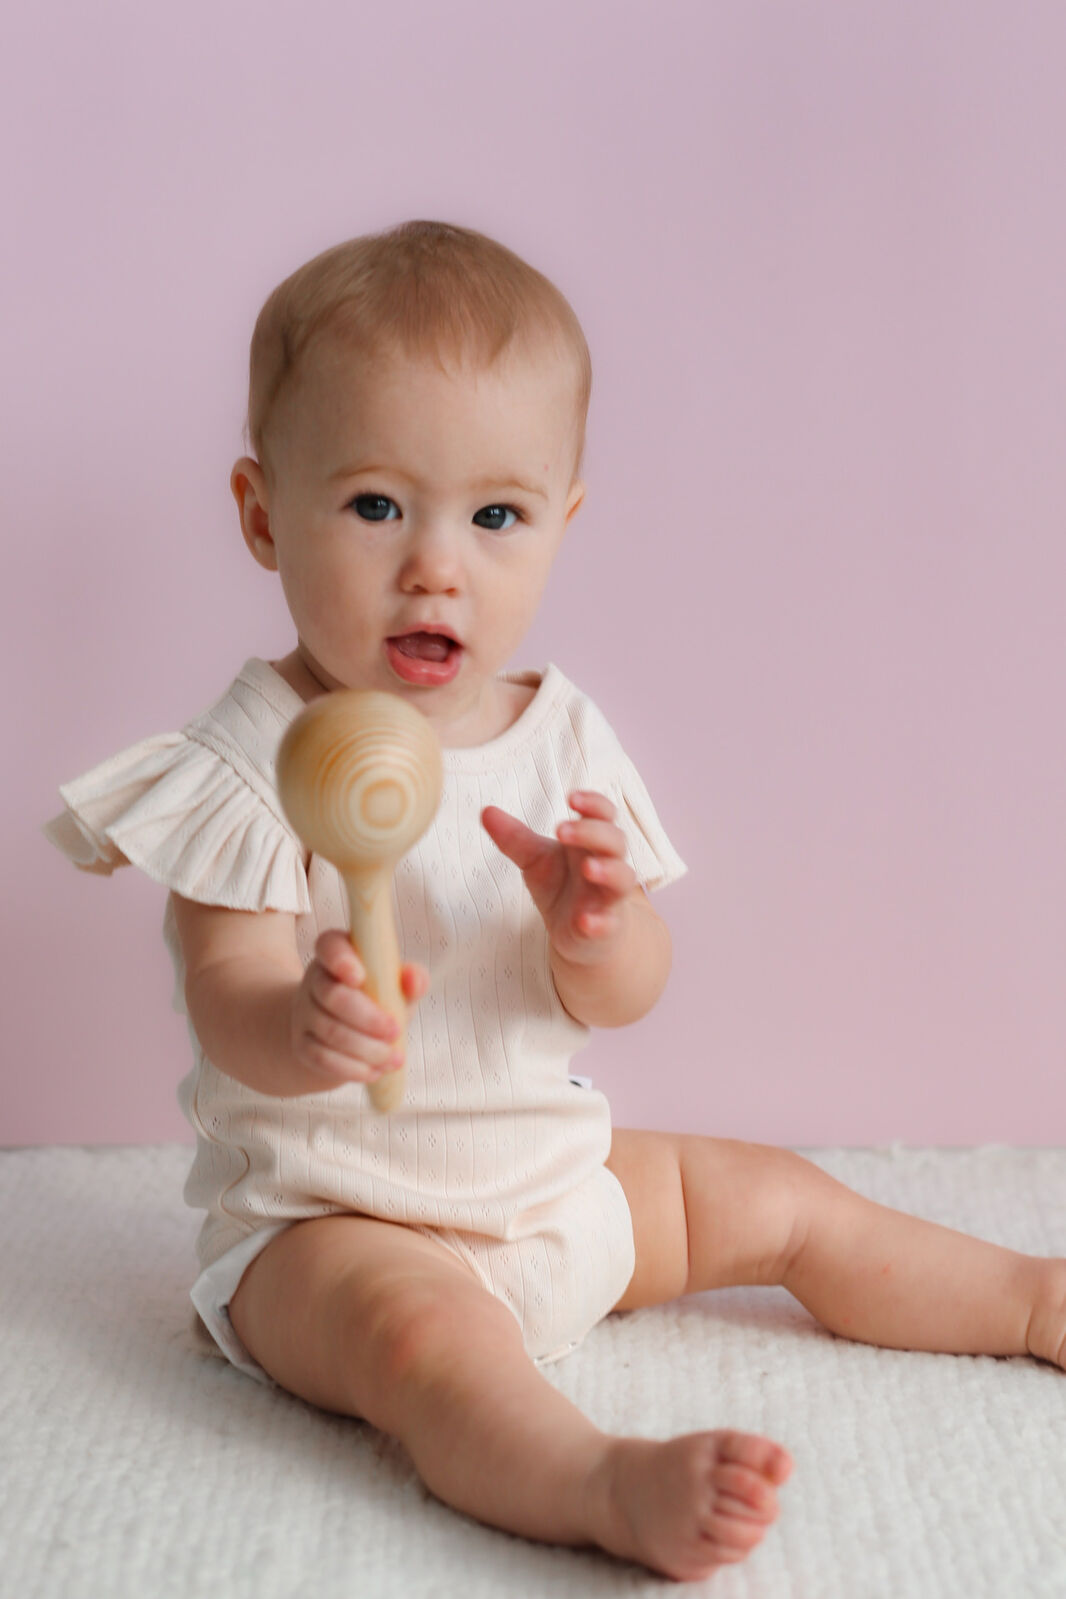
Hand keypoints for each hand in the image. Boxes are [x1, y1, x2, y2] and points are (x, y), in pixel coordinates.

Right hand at [290, 929, 427, 1089]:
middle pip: (332, 996)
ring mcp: (304, 1013)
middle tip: (396, 1031)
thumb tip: (413, 980)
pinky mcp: (302, 1044)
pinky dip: (352, 1068)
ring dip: (366, 1048)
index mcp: (337, 954)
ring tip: (394, 1058)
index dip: (341, 960)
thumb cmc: (377, 1000)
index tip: (360, 977)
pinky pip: (323, 1058)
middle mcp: (314, 980)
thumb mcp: (396, 986)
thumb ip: (411, 979)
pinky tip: (375, 1071)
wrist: (342, 1033)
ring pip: (329, 1031)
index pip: (329, 946)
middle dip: (367, 1018)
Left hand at [482, 791, 637, 966]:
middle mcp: (608, 864)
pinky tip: (585, 921)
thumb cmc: (562, 886)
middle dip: (591, 833)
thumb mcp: (535, 860)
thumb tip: (486, 811)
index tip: (571, 798)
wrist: (580, 932)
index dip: (594, 804)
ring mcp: (609, 897)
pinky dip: (600, 922)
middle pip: (615, 841)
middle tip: (561, 830)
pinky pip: (609, 923)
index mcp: (591, 842)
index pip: (604, 815)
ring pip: (623, 879)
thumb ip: (514, 838)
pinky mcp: (606, 927)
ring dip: (608, 871)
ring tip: (587, 868)